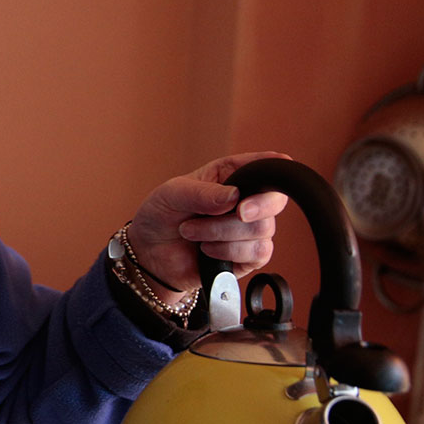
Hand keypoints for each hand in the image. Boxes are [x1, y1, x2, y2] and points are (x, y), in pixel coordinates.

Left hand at [128, 152, 290, 301]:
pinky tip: (207, 250)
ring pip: (261, 229)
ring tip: (191, 231)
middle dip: (254, 207)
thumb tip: (234, 196)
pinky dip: (228, 251)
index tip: (274, 170)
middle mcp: (245, 200)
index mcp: (230, 175)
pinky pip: (258, 253)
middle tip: (235, 211)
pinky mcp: (249, 256)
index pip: (262, 167)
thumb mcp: (171, 194)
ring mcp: (248, 229)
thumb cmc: (161, 216)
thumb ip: (202, 193)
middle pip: (274, 201)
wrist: (149, 254)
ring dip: (221, 232)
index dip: (273, 168)